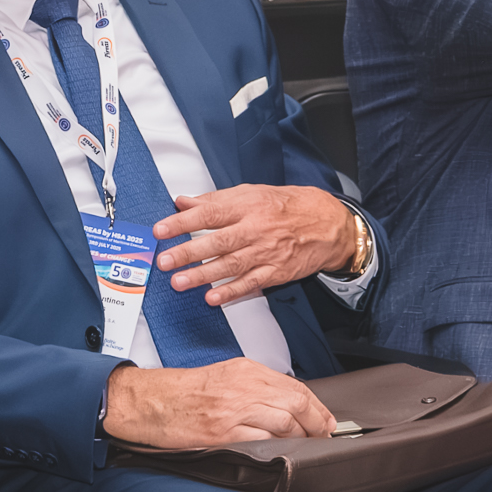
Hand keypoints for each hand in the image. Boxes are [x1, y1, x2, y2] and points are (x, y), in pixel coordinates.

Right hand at [104, 358, 335, 447]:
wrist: (149, 401)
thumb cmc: (181, 391)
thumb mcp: (223, 376)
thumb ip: (253, 386)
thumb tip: (284, 405)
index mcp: (244, 370)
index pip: (294, 386)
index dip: (317, 406)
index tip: (325, 419)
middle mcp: (242, 386)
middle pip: (295, 403)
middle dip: (317, 423)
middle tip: (324, 435)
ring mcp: (233, 411)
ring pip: (284, 422)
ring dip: (301, 437)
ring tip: (306, 446)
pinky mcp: (222, 433)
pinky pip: (261, 441)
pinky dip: (278, 448)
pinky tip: (284, 452)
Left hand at [153, 184, 360, 305]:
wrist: (329, 224)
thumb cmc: (288, 206)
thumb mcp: (252, 193)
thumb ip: (216, 200)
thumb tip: (183, 202)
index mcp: (248, 206)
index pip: (210, 213)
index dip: (183, 222)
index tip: (162, 229)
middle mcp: (256, 229)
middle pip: (217, 242)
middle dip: (188, 252)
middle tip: (165, 261)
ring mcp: (267, 253)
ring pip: (231, 266)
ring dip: (203, 275)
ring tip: (180, 282)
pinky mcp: (276, 272)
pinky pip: (251, 284)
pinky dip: (231, 293)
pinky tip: (213, 298)